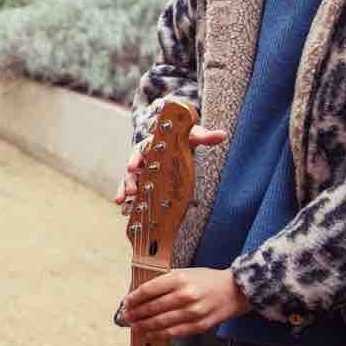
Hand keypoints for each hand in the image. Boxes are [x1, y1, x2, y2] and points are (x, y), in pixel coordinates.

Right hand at [113, 125, 227, 206]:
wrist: (179, 144)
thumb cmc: (184, 139)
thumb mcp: (193, 136)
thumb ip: (205, 136)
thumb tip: (223, 135)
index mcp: (152, 145)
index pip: (141, 151)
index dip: (136, 159)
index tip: (132, 166)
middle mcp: (143, 159)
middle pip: (132, 169)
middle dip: (129, 180)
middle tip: (131, 190)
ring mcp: (142, 172)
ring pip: (129, 181)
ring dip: (125, 191)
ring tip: (122, 202)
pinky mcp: (143, 183)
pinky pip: (133, 192)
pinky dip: (128, 201)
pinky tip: (124, 211)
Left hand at [120, 266, 249, 337]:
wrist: (235, 291)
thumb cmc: (206, 280)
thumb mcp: (184, 273)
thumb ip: (164, 283)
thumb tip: (140, 296)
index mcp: (179, 279)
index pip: (149, 290)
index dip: (134, 298)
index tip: (126, 302)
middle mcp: (185, 295)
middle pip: (152, 307)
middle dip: (136, 313)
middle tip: (126, 317)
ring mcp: (193, 312)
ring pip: (161, 322)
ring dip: (144, 325)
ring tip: (134, 326)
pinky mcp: (199, 325)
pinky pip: (174, 332)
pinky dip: (159, 334)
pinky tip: (150, 333)